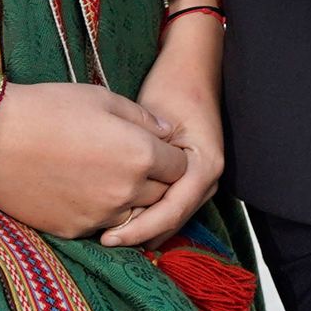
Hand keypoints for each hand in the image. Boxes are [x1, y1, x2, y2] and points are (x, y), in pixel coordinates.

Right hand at [0, 80, 181, 241]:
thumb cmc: (48, 109)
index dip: (171, 155)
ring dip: (130, 200)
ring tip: (106, 176)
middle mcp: (127, 192)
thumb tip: (166, 131)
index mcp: (141, 155)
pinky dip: (100, 212)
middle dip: (156, 180)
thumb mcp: (102, 98)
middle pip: (162, 195)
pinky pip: (102, 225)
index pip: (180, 167)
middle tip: (132, 161)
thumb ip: (142, 118)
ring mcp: (101, 215)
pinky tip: (81, 189)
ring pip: (135, 215)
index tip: (156, 147)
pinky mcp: (74, 230)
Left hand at [101, 15, 226, 250]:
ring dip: (142, 228)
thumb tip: (122, 190)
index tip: (107, 235)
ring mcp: (202, 180)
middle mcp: (208, 178)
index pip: (172, 210)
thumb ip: (143, 153)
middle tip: (102, 241)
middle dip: (139, 234)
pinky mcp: (190, 178)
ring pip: (170, 218)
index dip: (139, 227)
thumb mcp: (155, 118)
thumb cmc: (172, 87)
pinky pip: (169, 206)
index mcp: (204, 165)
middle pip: (172, 220)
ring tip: (108, 236)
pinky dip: (146, 217)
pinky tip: (121, 223)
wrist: (191, 69)